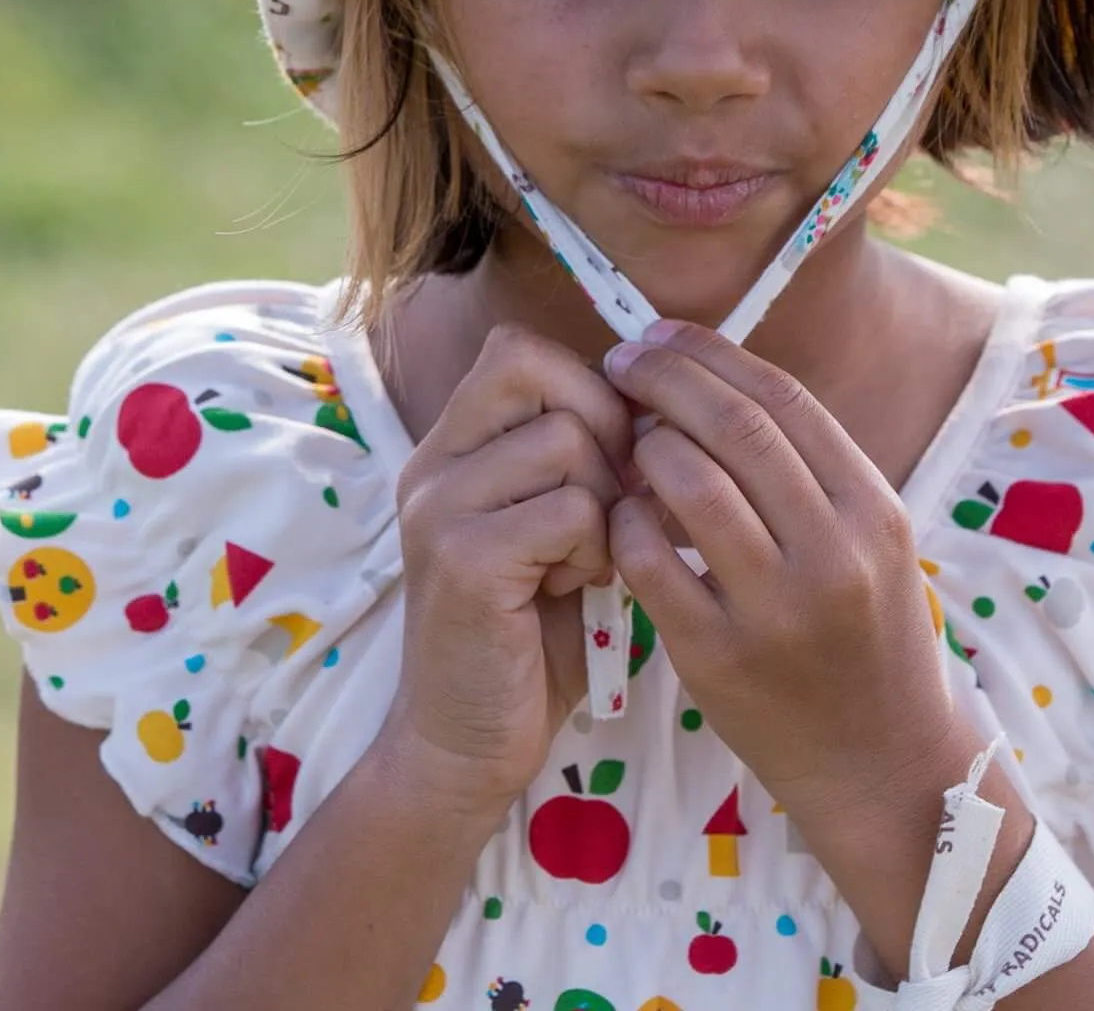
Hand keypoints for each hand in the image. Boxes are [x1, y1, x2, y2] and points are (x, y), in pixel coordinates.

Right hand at [384, 323, 635, 810]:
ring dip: (604, 500)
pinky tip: (574, 589)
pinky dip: (595, 548)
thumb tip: (658, 398)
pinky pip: (569, 509)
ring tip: (585, 556)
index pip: (520, 350)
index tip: (614, 454)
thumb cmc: (533, 631)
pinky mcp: (462, 560)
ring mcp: (440, 507)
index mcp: (454, 444)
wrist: (468, 742)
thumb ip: (581, 457)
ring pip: (567, 440)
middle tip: (612, 502)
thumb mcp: (555, 523)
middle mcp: (434, 462)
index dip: (587, 386)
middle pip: (540, 371)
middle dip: (604, 430)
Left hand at [604, 322, 966, 833]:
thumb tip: (713, 376)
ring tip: (627, 442)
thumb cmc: (868, 636)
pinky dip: (625, 522)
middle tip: (621, 363)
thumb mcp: (869, 541)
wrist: (883, 765)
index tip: (660, 335)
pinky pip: (651, 563)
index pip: (782, 398)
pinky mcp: (719, 660)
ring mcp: (776, 610)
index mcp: (873, 510)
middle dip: (665, 379)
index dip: (711, 354)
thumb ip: (807, 468)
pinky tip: (621, 514)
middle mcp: (833, 553)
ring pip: (690, 484)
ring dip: (645, 447)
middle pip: (734, 427)